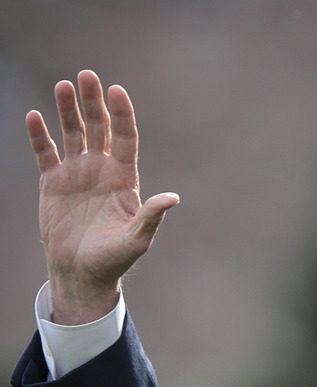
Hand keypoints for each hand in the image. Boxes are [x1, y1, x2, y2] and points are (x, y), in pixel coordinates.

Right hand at [26, 70, 179, 324]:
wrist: (82, 273)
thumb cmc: (114, 258)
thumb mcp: (137, 239)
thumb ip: (151, 216)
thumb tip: (173, 198)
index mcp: (124, 178)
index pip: (125, 137)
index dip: (122, 114)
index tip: (117, 90)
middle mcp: (102, 169)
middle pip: (99, 127)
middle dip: (93, 102)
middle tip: (87, 75)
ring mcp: (77, 174)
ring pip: (73, 134)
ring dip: (67, 110)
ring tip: (63, 85)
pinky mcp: (53, 183)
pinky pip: (45, 153)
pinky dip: (39, 135)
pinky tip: (34, 116)